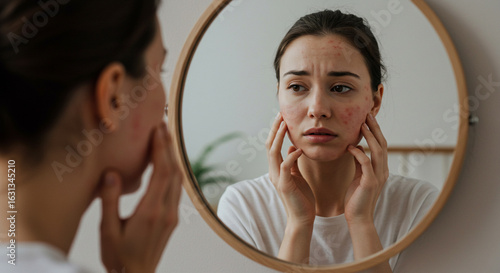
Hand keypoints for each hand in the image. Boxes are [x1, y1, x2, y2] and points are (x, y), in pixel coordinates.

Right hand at [99, 123, 181, 272]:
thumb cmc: (119, 257)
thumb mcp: (108, 230)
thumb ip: (110, 201)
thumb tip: (112, 173)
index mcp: (150, 212)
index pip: (162, 173)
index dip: (161, 149)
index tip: (157, 130)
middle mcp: (166, 212)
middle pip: (173, 172)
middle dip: (168, 147)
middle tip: (162, 127)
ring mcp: (172, 215)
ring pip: (178, 180)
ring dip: (173, 158)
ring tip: (165, 140)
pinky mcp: (172, 219)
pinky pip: (177, 189)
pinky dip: (173, 171)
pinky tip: (167, 164)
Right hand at [266, 113, 314, 225]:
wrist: (302, 218)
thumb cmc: (302, 198)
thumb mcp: (297, 176)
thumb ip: (293, 162)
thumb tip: (292, 148)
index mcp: (276, 168)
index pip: (273, 145)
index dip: (276, 131)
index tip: (282, 117)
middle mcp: (273, 171)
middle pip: (270, 145)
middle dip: (275, 129)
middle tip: (281, 114)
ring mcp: (277, 178)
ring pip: (273, 152)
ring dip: (279, 137)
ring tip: (286, 125)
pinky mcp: (284, 185)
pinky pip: (285, 166)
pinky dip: (291, 156)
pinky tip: (299, 149)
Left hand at [345, 113, 388, 224]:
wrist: (358, 217)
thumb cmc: (356, 197)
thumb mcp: (359, 176)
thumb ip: (360, 162)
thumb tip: (358, 148)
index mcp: (380, 168)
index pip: (380, 145)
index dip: (375, 131)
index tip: (368, 118)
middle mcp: (382, 170)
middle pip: (382, 144)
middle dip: (375, 128)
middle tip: (367, 114)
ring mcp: (378, 176)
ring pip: (377, 151)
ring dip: (370, 137)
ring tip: (362, 125)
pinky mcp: (370, 183)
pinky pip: (366, 164)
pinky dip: (359, 154)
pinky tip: (351, 147)